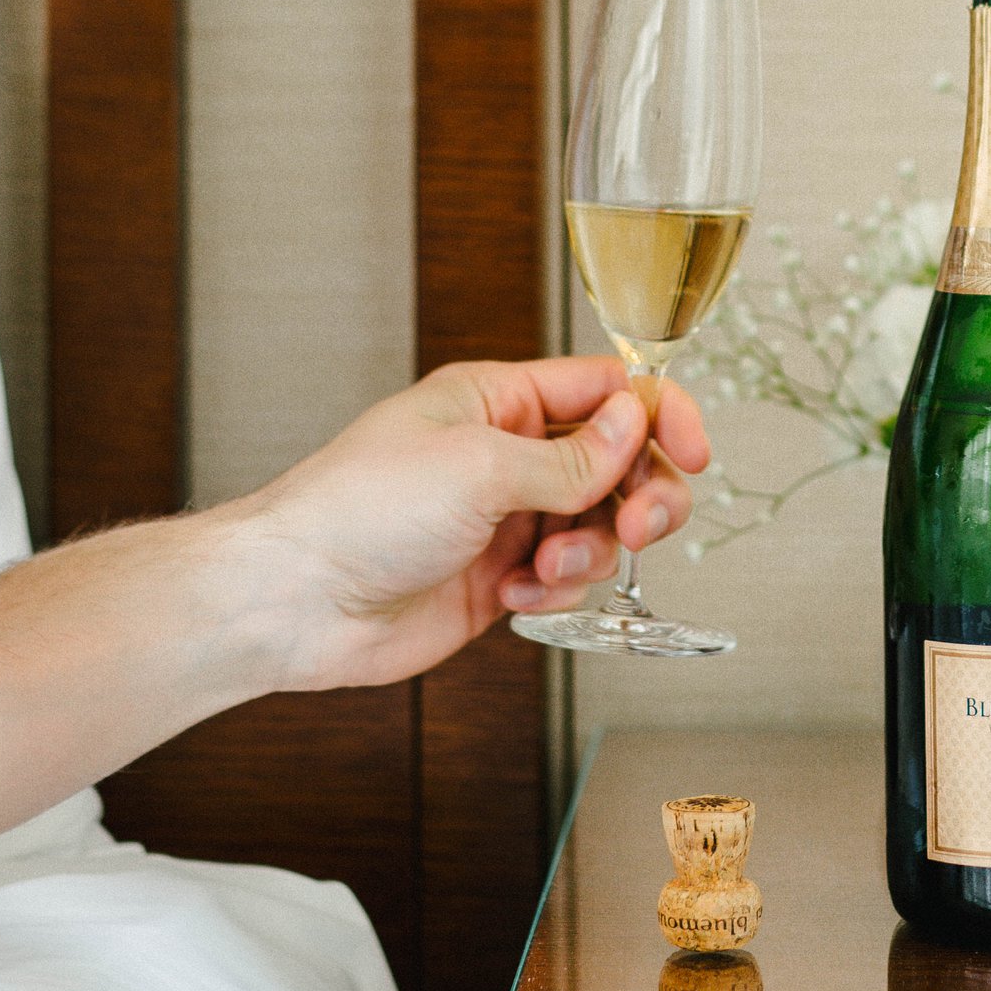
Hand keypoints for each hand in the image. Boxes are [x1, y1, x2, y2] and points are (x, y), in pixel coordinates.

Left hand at [220, 356, 710, 693]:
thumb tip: (637, 422)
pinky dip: (554, 590)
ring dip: (589, 550)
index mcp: (497, 399)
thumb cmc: (359, 510)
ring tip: (543, 566)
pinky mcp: (495, 579)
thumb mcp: (480, 466)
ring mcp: (502, 518)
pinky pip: (563, 578)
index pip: (606, 389)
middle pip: (618, 461)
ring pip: (597, 525)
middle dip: (638, 494)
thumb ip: (571, 454)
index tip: (694, 452)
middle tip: (636, 524)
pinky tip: (512, 596)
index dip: (660, 415)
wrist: (296, 600)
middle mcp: (505, 453)